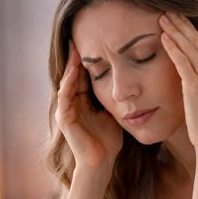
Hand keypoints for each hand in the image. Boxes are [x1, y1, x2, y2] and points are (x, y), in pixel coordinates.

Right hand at [55, 41, 122, 171]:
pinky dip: (68, 82)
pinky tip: (74, 70)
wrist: (102, 163)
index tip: (95, 39)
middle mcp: (72, 102)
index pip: (84, 74)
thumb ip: (116, 96)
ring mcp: (66, 110)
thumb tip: (133, 79)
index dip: (89, 57)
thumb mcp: (115, 111)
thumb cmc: (109, 140)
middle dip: (76, 56)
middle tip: (79, 35)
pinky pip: (65, 96)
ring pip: (67, 81)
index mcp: (84, 100)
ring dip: (71, 65)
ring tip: (75, 48)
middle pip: (73, 73)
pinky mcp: (64, 119)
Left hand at [158, 12, 197, 150]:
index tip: (179, 18)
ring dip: (174, 31)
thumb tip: (194, 69)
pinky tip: (163, 38)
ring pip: (189, 47)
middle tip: (168, 10)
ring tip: (162, 18)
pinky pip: (182, 62)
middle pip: (197, 40)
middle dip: (181, 24)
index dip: (190, 29)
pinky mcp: (196, 86)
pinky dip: (172, 48)